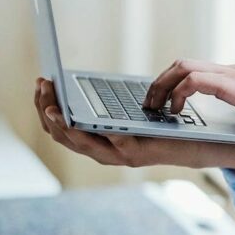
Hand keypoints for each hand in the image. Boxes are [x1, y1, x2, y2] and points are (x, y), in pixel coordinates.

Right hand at [34, 77, 212, 168]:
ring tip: (52, 105)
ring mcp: (117, 155)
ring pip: (79, 142)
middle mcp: (103, 152)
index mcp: (98, 141)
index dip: (45, 106)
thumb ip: (108, 101)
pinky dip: (95, 131)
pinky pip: (110, 142)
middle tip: (42, 85)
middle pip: (62, 134)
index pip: (61, 127)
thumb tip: (84, 80)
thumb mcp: (127, 108)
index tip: (40, 83)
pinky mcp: (134, 154)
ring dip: (62, 123)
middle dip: (47, 109)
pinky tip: (83, 117)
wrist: (194, 142)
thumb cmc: (161, 122)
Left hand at [144, 60, 234, 131]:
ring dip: (162, 87)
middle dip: (159, 82)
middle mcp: (227, 70)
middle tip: (149, 103)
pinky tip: (177, 110)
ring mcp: (228, 75)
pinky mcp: (230, 84)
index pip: (194, 67)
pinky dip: (179, 93)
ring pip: (181, 68)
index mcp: (233, 74)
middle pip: (181, 64)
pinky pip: (193, 81)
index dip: (172, 80)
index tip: (161, 97)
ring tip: (155, 107)